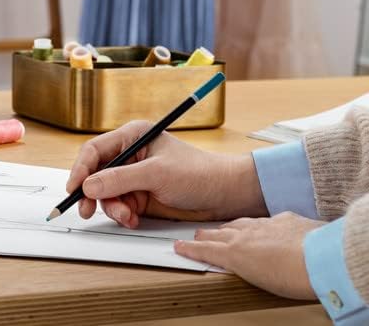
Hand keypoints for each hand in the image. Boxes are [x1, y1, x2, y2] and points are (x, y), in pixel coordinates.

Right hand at [68, 121, 267, 227]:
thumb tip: (88, 185)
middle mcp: (130, 156)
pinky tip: (134, 219)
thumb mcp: (156, 174)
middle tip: (86, 210)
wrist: (226, 195)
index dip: (80, 169)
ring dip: (112, 207)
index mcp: (132, 137)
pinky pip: (119, 206)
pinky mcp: (140, 196)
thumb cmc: (199, 174)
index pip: (95, 150)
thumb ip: (120, 179)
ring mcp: (134, 177)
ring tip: (126, 216)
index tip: (74, 188)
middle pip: (96, 174)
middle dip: (92, 193)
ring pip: (106, 194)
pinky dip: (122, 215)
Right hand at [175, 213, 320, 299]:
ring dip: (229, 228)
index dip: (189, 248)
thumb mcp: (260, 281)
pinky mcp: (284, 219)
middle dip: (204, 235)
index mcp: (234, 252)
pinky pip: (266, 220)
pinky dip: (260, 225)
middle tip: (196, 237)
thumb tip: (243, 266)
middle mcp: (245, 234)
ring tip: (224, 231)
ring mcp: (265, 224)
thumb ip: (245, 269)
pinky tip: (264, 227)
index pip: (205, 249)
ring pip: (238, 223)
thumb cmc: (294, 276)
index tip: (178, 246)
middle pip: (217, 233)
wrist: (322, 257)